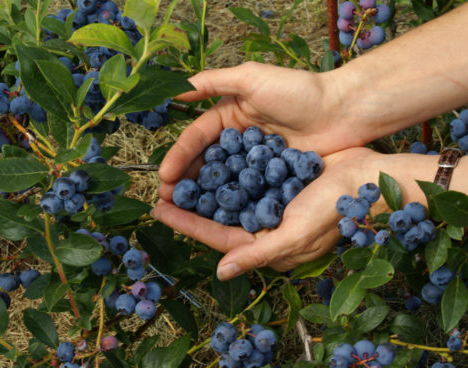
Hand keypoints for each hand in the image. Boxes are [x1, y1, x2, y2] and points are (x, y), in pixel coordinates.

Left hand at [153, 147, 385, 280]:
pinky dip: (227, 171)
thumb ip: (257, 254)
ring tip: (178, 174)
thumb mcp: (295, 235)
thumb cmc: (333, 209)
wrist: (366, 178)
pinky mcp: (277, 185)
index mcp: (266, 246)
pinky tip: (209, 158)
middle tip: (160, 192)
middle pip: (218, 217)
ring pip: (228, 197)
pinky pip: (245, 180)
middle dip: (189, 206)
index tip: (159, 210)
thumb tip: (221, 273)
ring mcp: (271, 206)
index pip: (217, 236)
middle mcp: (265, 228)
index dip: (187, 223)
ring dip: (204, 187)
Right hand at [158, 62, 362, 195]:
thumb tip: (178, 89)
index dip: (179, 156)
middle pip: (206, 161)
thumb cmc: (298, 91)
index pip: (197, 138)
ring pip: (223, 178)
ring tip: (186, 213)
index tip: (164, 177)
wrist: (344, 110)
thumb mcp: (252, 79)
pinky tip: (219, 216)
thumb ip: (214, 82)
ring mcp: (255, 160)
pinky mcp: (272, 176)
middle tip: (168, 200)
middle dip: (186, 180)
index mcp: (229, 115)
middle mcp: (238, 139)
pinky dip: (232, 201)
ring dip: (204, 194)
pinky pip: (247, 190)